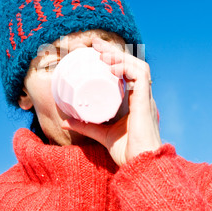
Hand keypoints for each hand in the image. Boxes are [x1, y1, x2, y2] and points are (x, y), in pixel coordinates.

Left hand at [61, 37, 161, 165]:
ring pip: (138, 66)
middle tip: (95, 44)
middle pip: (132, 65)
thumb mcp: (102, 134)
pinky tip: (112, 67)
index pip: (128, 73)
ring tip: (101, 53)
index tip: (97, 52)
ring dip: (119, 56)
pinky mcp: (145, 102)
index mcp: (136, 102)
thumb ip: (86, 126)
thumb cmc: (127, 153)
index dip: (115, 59)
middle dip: (114, 51)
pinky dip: (127, 67)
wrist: (140, 166)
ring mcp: (146, 98)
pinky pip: (140, 76)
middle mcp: (143, 97)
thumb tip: (65, 121)